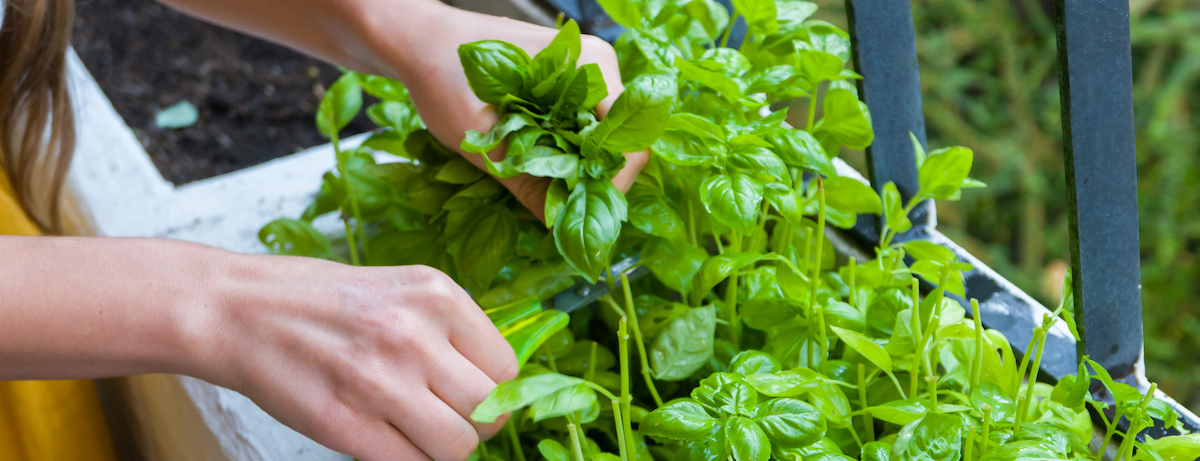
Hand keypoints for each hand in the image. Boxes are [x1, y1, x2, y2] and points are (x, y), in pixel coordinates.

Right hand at [199, 255, 517, 460]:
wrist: (239, 310)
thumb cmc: (320, 301)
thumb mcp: (399, 290)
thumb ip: (449, 332)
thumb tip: (494, 384)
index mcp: (436, 296)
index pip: (506, 368)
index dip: (494, 390)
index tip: (473, 394)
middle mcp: (414, 334)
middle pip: (489, 411)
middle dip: (475, 425)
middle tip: (448, 419)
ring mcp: (380, 381)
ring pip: (457, 447)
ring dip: (444, 448)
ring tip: (417, 431)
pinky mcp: (346, 424)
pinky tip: (387, 439)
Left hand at [361, 2, 647, 220]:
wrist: (419, 41)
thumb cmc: (444, 75)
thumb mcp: (480, 138)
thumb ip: (526, 181)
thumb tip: (560, 227)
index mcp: (589, 67)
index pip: (628, 144)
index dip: (608, 187)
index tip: (574, 212)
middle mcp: (597, 65)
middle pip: (619, 143)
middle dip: (591, 181)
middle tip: (556, 207)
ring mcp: (585, 72)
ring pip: (601, 139)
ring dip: (576, 169)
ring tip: (544, 188)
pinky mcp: (569, 82)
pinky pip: (583, 128)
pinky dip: (565, 153)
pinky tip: (538, 166)